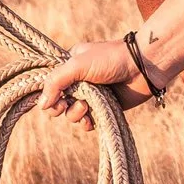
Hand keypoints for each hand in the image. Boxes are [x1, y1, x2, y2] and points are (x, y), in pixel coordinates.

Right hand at [33, 39, 150, 120]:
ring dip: (75, 114)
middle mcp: (79, 81)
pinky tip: (90, 121)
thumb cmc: (110, 60)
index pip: (50, 84)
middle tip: (65, 105)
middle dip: (60, 107)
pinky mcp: (104, 108)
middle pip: (58, 102)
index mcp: (70, 66)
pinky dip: (86, 123)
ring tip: (85, 106)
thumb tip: (41, 105)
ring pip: (72, 114)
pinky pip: (88, 122)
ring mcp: (91, 95)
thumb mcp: (77, 64)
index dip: (48, 94)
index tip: (53, 98)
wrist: (142, 67)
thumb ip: (56, 82)